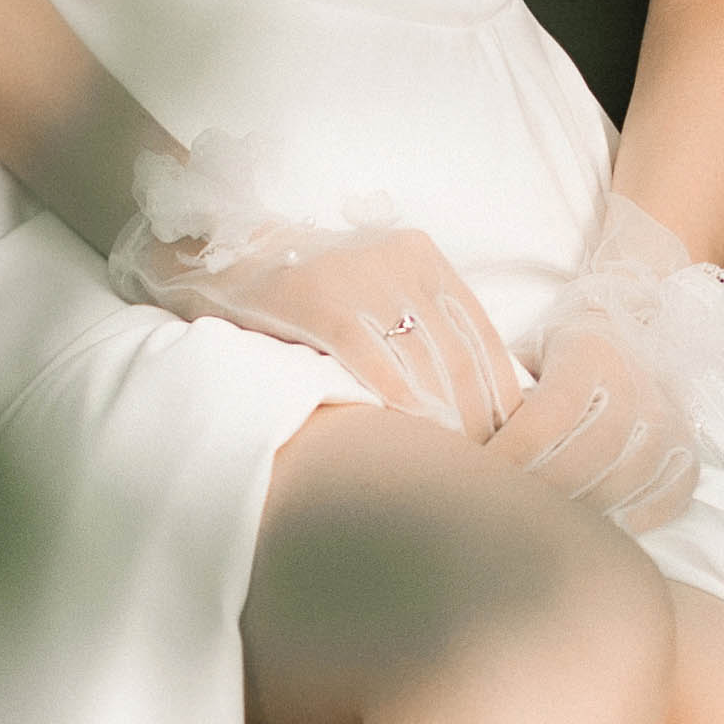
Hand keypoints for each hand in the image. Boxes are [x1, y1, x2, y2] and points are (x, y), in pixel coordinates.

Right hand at [165, 224, 522, 436]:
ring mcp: (360, 276)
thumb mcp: (371, 292)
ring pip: (425, 365)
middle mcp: (401, 260)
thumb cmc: (300, 290)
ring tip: (453, 471)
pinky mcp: (319, 299)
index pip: (481, 336)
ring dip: (446, 425)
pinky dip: (398, 406)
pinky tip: (408, 442)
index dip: (500, 397)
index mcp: (421, 257)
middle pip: (460, 357)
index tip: (506, 445)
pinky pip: (375, 363)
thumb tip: (472, 395)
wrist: (217, 248)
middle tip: (485, 475)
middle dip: (478, 422)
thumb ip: (415, 327)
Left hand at [480, 308, 704, 535]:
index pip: (548, 420)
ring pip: (613, 495)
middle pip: (581, 464)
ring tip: (523, 528)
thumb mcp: (527, 351)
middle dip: (530, 495)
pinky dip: (606, 529)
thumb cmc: (562, 354)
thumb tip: (452, 442)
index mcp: (596, 354)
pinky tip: (572, 530)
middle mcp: (643, 392)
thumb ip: (499, 389)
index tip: (471, 480)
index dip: (509, 457)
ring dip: (563, 518)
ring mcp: (672, 434)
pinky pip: (646, 514)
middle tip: (489, 514)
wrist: (633, 342)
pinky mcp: (686, 470)